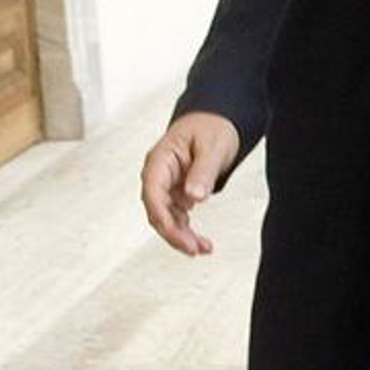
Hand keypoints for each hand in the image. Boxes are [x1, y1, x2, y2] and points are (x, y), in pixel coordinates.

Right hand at [141, 112, 241, 254]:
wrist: (217, 120)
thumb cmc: (212, 126)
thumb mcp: (212, 147)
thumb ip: (202, 172)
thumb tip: (194, 196)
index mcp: (161, 158)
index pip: (152, 191)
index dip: (161, 215)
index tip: (176, 232)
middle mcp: (159, 173)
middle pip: (156, 209)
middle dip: (173, 232)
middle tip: (193, 249)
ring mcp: (167, 185)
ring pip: (166, 217)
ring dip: (181, 235)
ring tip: (202, 249)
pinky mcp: (176, 193)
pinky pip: (176, 216)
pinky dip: (187, 230)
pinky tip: (200, 242)